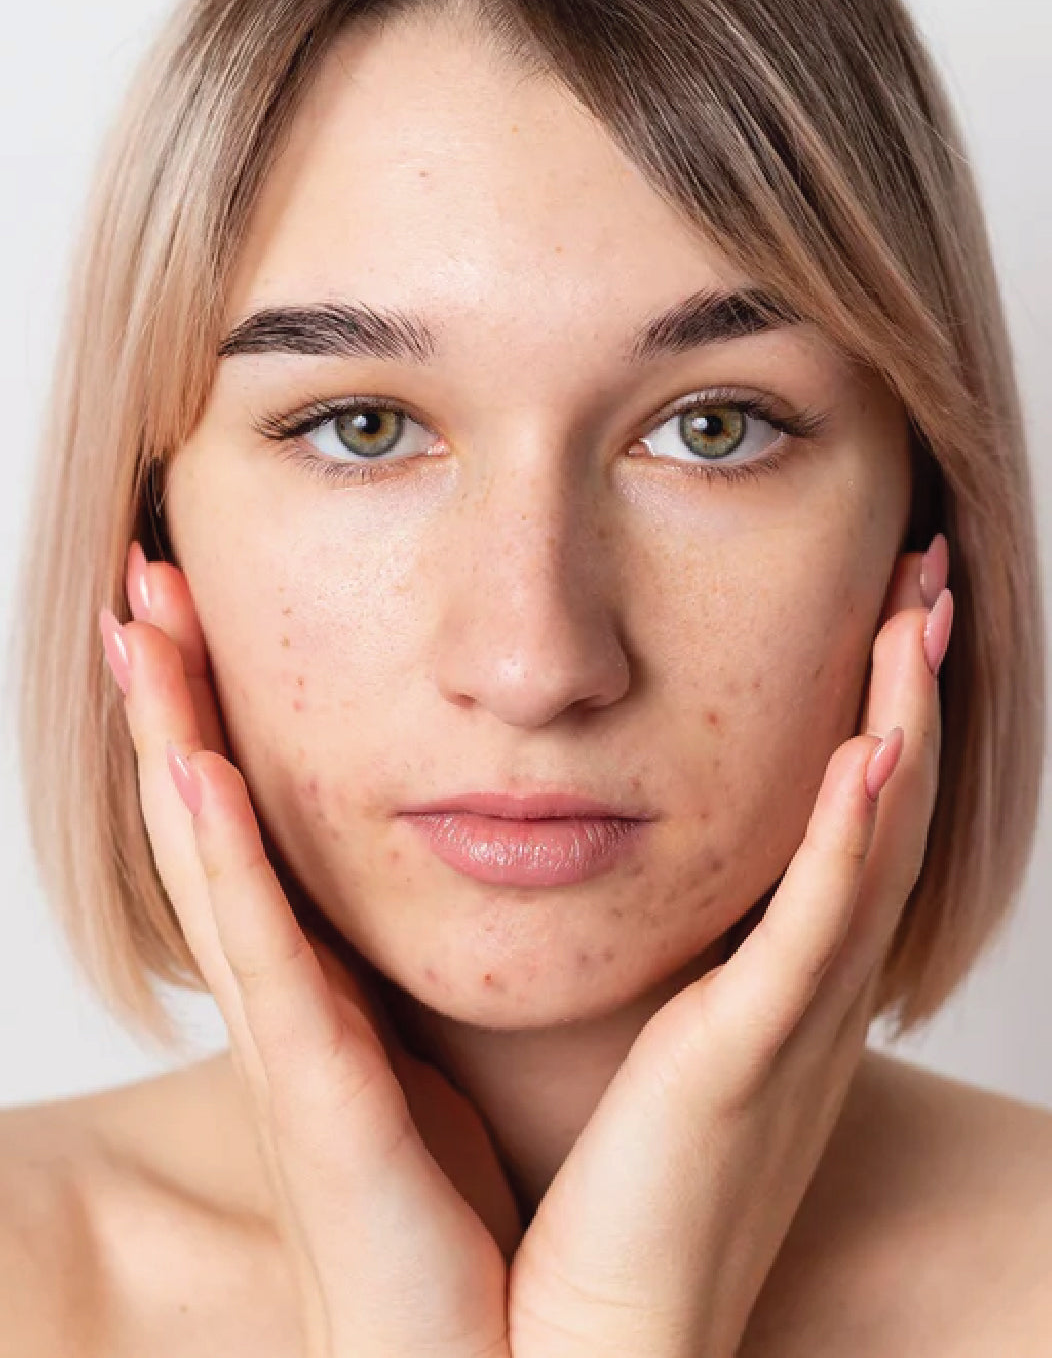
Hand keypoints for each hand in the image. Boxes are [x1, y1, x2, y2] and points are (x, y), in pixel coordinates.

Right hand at [100, 541, 520, 1357]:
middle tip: (142, 574)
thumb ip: (458, 975)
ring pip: (212, 862)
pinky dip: (221, 864)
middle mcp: (296, 1003)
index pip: (263, 818)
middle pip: (214, 815)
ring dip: (168, 737)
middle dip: (173, 692)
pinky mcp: (321, 1105)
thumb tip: (509, 872)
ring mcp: (293, 1049)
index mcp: (336, 987)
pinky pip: (267, 962)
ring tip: (135, 624)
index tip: (203, 603)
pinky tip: (190, 770)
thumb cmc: (499, 1219)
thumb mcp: (467, 1062)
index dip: (219, 711)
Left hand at [505, 541, 951, 1357]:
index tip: (877, 610)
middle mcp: (806, 990)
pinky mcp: (745, 1060)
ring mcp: (790, 1023)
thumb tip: (594, 852)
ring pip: (871, 847)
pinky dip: (851, 843)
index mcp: (777, 979)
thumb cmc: (595, 1180)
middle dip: (909, 686)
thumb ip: (645, 949)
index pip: (845, 817)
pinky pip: (813, 934)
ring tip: (920, 616)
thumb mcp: (638, 1034)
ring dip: (901, 726)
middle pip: (885, 807)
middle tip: (925, 577)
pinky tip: (872, 755)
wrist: (590, 1338)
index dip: (875, 710)